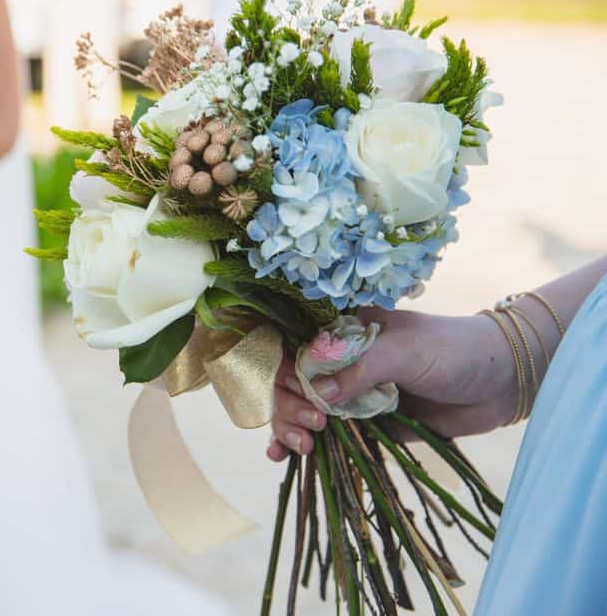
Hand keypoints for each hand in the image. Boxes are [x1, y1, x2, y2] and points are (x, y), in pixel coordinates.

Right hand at [267, 308, 518, 460]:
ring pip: (302, 411)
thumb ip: (359, 369)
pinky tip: (283, 457)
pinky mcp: (366, 423)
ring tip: (301, 448)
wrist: (504, 381)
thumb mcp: (404, 351)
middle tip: (312, 426)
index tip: (301, 397)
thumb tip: (316, 393)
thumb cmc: (454, 350)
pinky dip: (303, 446)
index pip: (294, 348)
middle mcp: (340, 360)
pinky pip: (328, 435)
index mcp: (344, 331)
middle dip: (289, 407)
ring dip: (290, 429)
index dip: (285, 373)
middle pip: (291, 383)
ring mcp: (352, 393)